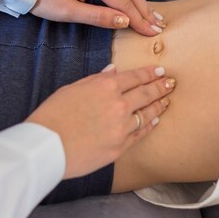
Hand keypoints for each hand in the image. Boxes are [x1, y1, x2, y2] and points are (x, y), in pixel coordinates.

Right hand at [26, 65, 174, 178]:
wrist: (47, 147)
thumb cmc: (53, 115)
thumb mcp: (72, 89)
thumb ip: (96, 80)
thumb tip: (113, 72)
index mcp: (106, 86)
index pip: (135, 77)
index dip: (150, 73)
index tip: (160, 70)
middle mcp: (119, 105)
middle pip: (147, 93)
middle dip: (161, 86)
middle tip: (171, 83)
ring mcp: (122, 127)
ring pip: (148, 114)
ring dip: (159, 105)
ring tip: (166, 100)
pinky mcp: (120, 147)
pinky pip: (141, 134)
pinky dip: (150, 125)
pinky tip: (155, 120)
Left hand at [30, 0, 163, 35]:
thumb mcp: (68, 12)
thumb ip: (98, 17)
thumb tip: (124, 21)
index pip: (123, 2)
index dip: (138, 20)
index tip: (150, 34)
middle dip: (145, 10)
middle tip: (158, 28)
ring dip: (140, 2)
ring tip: (152, 18)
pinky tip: (136, 4)